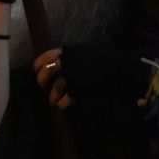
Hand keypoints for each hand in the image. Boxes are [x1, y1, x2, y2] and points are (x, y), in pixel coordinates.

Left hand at [36, 45, 152, 110]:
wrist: (121, 69)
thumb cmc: (105, 61)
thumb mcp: (85, 53)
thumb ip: (71, 57)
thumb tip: (58, 63)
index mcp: (69, 52)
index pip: (46, 56)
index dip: (38, 64)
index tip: (37, 70)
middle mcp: (68, 62)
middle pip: (46, 72)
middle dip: (42, 81)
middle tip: (44, 87)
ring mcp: (73, 76)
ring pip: (55, 88)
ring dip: (52, 97)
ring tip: (53, 102)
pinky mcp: (79, 89)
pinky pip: (65, 98)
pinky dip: (60, 104)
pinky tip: (60, 106)